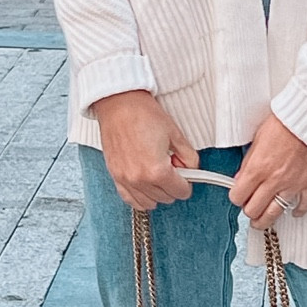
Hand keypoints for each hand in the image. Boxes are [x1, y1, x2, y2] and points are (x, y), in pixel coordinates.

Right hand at [93, 91, 198, 211]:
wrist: (119, 104)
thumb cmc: (143, 114)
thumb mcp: (175, 134)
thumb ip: (189, 157)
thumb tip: (191, 169)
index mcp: (156, 170)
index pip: (181, 192)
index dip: (188, 182)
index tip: (187, 174)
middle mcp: (139, 179)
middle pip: (166, 198)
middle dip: (173, 185)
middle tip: (172, 166)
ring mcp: (125, 179)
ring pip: (149, 202)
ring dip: (158, 192)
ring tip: (158, 173)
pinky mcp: (115, 176)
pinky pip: (130, 199)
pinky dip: (141, 196)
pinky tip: (146, 185)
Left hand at [231, 114, 306, 229]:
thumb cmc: (286, 123)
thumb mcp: (258, 138)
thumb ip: (248, 162)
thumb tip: (241, 178)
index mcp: (258, 168)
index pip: (238, 196)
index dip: (236, 197)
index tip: (239, 196)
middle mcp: (274, 180)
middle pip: (253, 210)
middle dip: (249, 211)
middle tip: (250, 209)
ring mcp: (293, 185)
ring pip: (274, 214)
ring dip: (265, 220)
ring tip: (262, 221)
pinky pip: (302, 207)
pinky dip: (297, 211)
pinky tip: (293, 210)